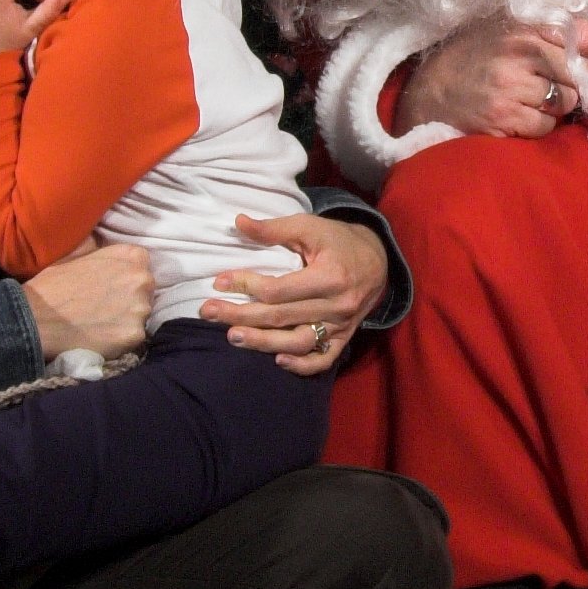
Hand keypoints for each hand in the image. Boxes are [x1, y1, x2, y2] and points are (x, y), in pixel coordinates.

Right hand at [21, 243, 152, 361]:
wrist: (36, 318)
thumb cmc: (53, 284)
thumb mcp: (77, 252)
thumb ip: (99, 248)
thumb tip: (101, 243)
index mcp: (131, 255)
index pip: (141, 264)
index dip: (124, 276)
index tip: (109, 285)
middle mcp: (142, 279)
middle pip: (145, 290)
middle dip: (129, 297)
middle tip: (104, 306)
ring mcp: (141, 308)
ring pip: (141, 315)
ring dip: (126, 319)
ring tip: (101, 323)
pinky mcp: (135, 335)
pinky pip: (134, 337)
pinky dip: (121, 339)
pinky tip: (101, 337)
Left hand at [203, 212, 390, 376]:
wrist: (378, 262)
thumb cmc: (338, 241)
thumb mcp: (310, 227)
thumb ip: (274, 228)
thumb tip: (237, 223)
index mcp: (330, 276)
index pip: (279, 289)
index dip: (246, 286)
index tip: (219, 282)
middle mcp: (337, 305)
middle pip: (282, 317)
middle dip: (241, 316)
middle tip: (209, 313)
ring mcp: (341, 325)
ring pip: (299, 343)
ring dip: (264, 343)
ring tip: (234, 338)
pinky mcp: (344, 337)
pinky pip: (324, 359)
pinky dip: (302, 365)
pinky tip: (277, 361)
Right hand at [399, 12, 587, 138]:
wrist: (427, 92)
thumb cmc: (475, 58)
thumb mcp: (514, 31)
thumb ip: (567, 29)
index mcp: (523, 27)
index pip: (581, 34)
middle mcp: (518, 54)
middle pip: (578, 76)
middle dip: (576, 85)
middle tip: (556, 86)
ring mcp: (510, 88)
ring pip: (564, 104)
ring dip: (556, 107)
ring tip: (529, 99)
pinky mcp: (503, 119)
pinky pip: (545, 127)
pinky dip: (538, 125)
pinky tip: (517, 115)